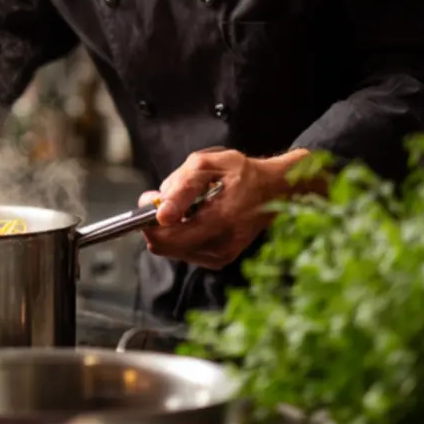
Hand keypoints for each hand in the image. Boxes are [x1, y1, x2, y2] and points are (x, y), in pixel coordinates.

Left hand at [137, 147, 310, 269]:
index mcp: (221, 219)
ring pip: (172, 249)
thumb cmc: (242, 172)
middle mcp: (222, 244)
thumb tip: (155, 207)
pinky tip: (195, 218)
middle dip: (156, 225)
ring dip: (170, 229)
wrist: (274, 191)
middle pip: (165, 246)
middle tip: (166, 201)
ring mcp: (221, 256)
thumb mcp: (208, 163)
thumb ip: (180, 185)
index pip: (168, 236)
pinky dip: (181, 235)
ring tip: (187, 207)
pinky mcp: (220, 260)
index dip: (149, 220)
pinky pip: (184, 251)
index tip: (151, 201)